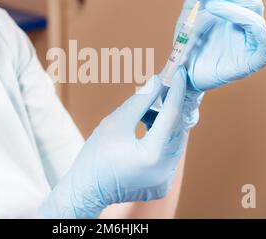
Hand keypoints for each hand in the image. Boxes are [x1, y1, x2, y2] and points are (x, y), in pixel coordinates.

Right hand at [40, 68, 189, 218]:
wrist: (86, 190)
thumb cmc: (95, 156)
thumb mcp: (115, 122)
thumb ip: (140, 100)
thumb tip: (159, 82)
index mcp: (151, 154)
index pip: (172, 115)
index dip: (176, 91)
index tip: (179, 74)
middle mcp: (164, 170)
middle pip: (177, 129)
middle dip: (172, 106)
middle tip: (166, 88)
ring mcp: (165, 180)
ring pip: (175, 141)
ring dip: (167, 122)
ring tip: (149, 111)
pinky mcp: (162, 184)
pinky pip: (170, 155)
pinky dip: (163, 139)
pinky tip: (149, 129)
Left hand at [175, 0, 265, 90]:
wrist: (181, 72)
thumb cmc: (189, 42)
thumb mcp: (191, 10)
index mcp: (236, 10)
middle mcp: (247, 24)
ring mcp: (253, 41)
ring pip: (255, 17)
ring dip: (233, 6)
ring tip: (211, 5)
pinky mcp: (255, 60)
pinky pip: (265, 43)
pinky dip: (255, 29)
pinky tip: (237, 20)